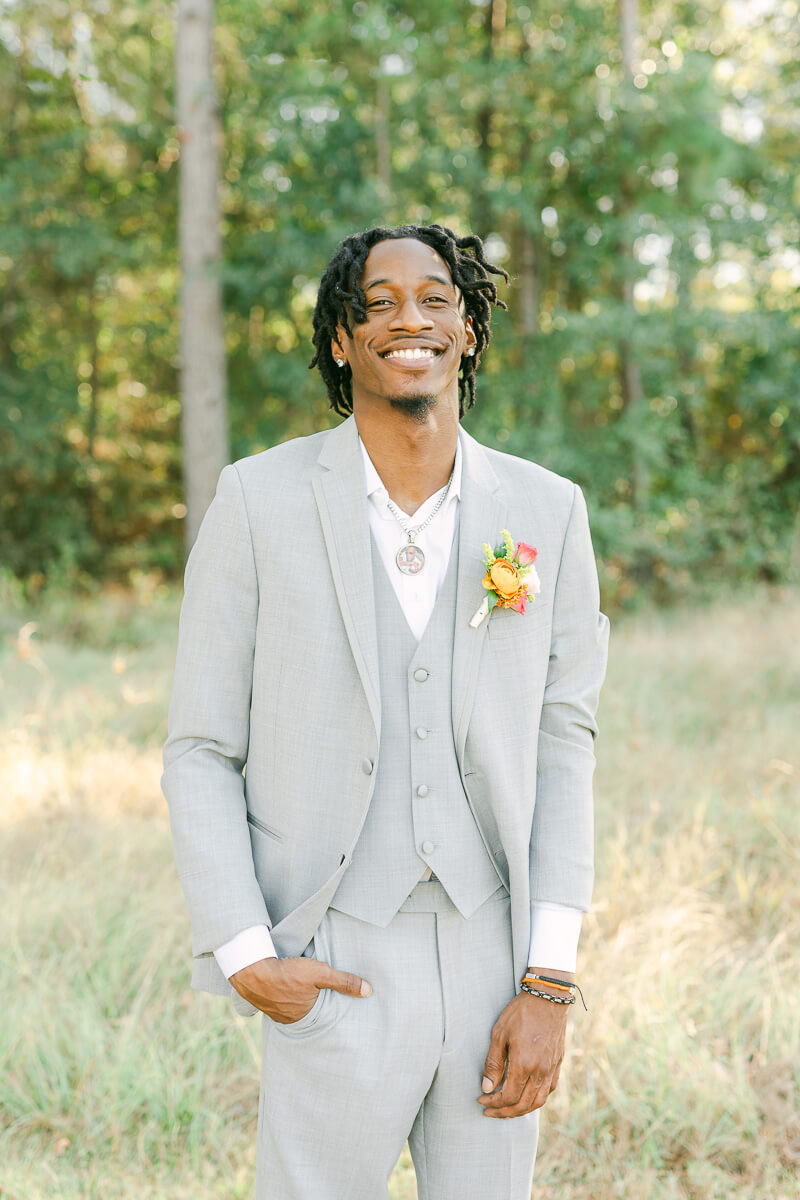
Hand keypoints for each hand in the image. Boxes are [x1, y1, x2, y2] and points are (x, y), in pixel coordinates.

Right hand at [230, 955, 371, 1023]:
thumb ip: (344, 982)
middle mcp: (290, 1020)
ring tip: (303, 992)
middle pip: (308, 1013)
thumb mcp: (321, 973)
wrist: (252, 970)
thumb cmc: (288, 972)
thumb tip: (368, 991)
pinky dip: (284, 997)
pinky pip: (279, 1003)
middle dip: (313, 1006)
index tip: (335, 1004)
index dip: (329, 1008)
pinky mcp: (265, 1002)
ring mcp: (275, 1013)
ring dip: (297, 1001)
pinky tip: (285, 989)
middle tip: (319, 997)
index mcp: (306, 1017)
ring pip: (292, 1008)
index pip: (324, 1015)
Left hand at [477, 991, 568, 1117]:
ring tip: (506, 1110)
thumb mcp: (499, 1034)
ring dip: (521, 1110)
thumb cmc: (521, 1013)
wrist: (548, 998)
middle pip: (523, 1105)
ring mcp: (551, 1069)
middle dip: (504, 1112)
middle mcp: (540, 1071)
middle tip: (490, 1111)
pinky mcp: (557, 1064)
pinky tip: (526, 1097)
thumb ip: (493, 1063)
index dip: (494, 1103)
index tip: (482, 1100)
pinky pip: (549, 1090)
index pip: (508, 1097)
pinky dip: (536, 1100)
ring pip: (538, 1102)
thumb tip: (487, 1087)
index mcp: (524, 1065)